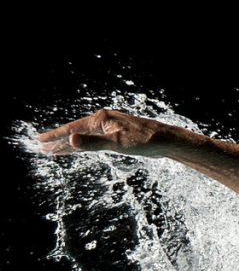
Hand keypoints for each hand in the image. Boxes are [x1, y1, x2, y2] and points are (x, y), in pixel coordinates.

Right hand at [36, 109, 176, 157]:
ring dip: (70, 144)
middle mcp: (104, 121)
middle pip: (76, 132)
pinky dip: (84, 145)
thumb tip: (71, 140)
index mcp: (101, 119)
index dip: (55, 136)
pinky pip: (94, 140)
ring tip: (54, 151)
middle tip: (42, 148)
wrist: (166, 140)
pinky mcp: (117, 135)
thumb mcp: (117, 143)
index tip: (40, 141)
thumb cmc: (144, 140)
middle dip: (59, 141)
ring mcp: (110, 128)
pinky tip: (78, 149)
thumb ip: (93, 143)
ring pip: (84, 137)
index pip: (72, 129)